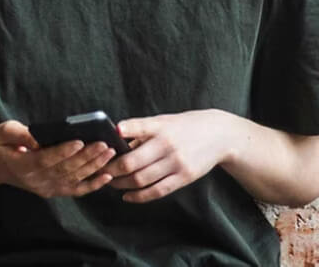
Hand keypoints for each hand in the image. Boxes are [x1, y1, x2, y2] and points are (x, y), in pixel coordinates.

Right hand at [0, 119, 116, 199]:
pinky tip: (107, 176)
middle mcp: (35, 180)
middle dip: (86, 157)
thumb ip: (18, 134)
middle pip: (65, 170)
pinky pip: (76, 190)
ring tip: (109, 154)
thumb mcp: (1, 132)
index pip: (45, 159)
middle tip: (103, 144)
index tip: (80, 141)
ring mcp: (46, 188)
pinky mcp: (53, 190)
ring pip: (74, 179)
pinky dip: (93, 185)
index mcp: (22, 165)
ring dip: (93, 167)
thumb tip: (37, 138)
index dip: (63, 151)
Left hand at [98, 109, 233, 202]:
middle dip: (112, 168)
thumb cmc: (184, 126)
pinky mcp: (184, 177)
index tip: (107, 138)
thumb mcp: (164, 121)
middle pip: (133, 161)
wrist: (219, 135)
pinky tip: (128, 196)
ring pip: (142, 179)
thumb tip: (116, 142)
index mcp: (160, 126)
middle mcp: (167, 144)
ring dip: (122, 184)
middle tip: (99, 170)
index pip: (138, 127)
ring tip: (111, 182)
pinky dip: (140, 196)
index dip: (121, 132)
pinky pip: (158, 191)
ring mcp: (177, 162)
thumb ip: (142, 130)